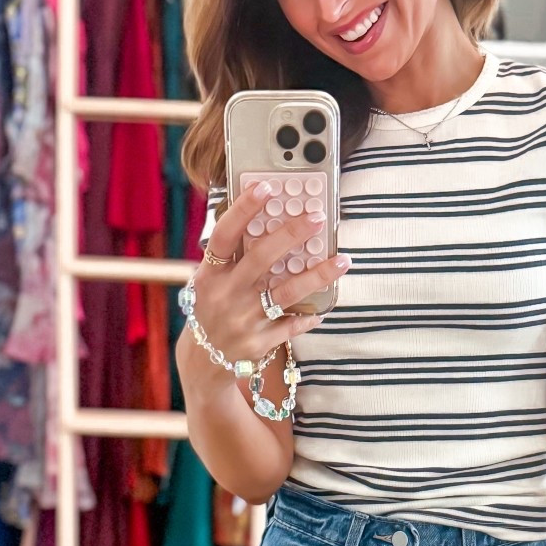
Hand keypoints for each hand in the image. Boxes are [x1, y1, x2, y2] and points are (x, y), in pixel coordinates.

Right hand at [189, 182, 349, 368]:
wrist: (202, 359)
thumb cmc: (211, 308)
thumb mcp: (209, 281)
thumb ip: (231, 257)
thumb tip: (265, 219)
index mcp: (210, 274)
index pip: (225, 235)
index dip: (243, 210)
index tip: (265, 187)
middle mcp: (226, 295)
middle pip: (262, 258)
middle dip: (292, 234)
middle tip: (318, 217)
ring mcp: (243, 319)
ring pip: (286, 293)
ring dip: (317, 275)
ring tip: (343, 260)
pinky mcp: (259, 342)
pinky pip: (291, 325)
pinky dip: (308, 317)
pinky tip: (323, 308)